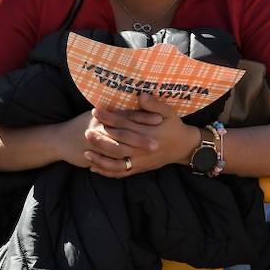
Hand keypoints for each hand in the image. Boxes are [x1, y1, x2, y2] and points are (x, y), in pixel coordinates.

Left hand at [83, 93, 197, 177]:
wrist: (184, 147)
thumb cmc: (174, 127)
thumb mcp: (169, 113)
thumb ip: (154, 105)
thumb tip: (141, 96)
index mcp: (148, 134)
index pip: (125, 125)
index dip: (109, 118)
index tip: (95, 111)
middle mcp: (143, 150)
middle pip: (118, 146)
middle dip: (101, 141)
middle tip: (86, 133)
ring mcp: (140, 161)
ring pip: (118, 164)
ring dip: (101, 160)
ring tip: (86, 153)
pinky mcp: (139, 169)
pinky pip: (121, 173)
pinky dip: (107, 172)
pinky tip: (94, 168)